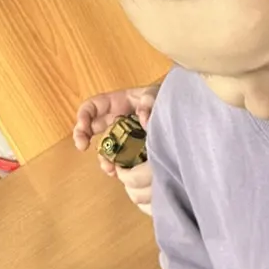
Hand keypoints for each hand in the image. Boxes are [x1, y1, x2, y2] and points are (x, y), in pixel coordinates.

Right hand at [72, 85, 158, 210]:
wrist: (186, 112)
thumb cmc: (168, 97)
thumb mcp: (158, 94)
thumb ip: (149, 102)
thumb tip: (144, 120)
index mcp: (118, 103)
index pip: (93, 106)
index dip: (83, 116)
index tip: (84, 128)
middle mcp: (117, 119)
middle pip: (92, 127)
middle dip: (83, 136)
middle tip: (82, 147)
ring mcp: (125, 135)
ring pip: (106, 147)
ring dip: (103, 157)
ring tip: (109, 168)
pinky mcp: (135, 149)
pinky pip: (122, 158)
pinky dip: (120, 166)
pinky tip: (121, 173)